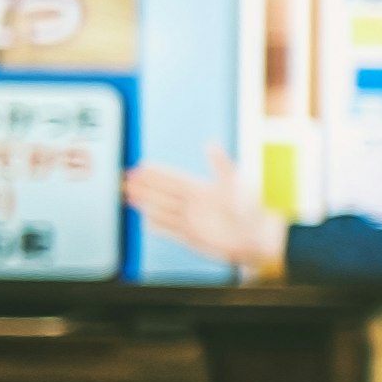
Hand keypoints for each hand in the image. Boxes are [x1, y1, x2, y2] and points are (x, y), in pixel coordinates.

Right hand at [122, 149, 288, 273]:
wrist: (256, 237)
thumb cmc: (250, 208)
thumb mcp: (235, 182)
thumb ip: (220, 164)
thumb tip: (210, 144)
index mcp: (201, 189)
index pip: (172, 178)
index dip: (156, 173)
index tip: (140, 166)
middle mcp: (192, 204)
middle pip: (162, 193)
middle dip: (144, 186)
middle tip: (125, 179)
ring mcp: (190, 220)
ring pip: (161, 209)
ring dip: (145, 203)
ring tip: (129, 196)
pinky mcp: (191, 236)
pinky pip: (170, 229)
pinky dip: (157, 225)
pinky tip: (146, 220)